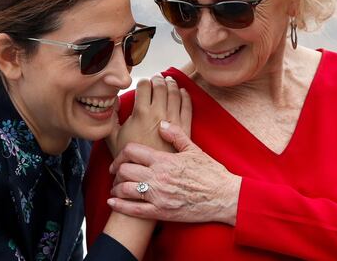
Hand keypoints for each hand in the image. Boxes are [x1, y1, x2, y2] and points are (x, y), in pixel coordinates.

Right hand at [106, 74, 191, 156]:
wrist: (150, 173)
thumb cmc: (131, 157)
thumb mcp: (113, 137)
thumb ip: (111, 118)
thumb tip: (111, 102)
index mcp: (141, 113)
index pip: (144, 86)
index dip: (143, 82)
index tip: (143, 83)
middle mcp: (158, 113)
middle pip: (160, 87)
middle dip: (158, 79)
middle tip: (157, 78)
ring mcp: (173, 120)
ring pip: (175, 94)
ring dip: (172, 84)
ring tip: (169, 80)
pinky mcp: (184, 128)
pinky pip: (187, 106)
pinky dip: (185, 96)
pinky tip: (182, 92)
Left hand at [108, 122, 241, 225]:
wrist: (224, 197)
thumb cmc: (210, 172)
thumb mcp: (194, 149)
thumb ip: (175, 134)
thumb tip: (161, 124)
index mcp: (164, 160)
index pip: (132, 151)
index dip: (121, 153)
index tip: (120, 157)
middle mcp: (158, 177)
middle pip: (124, 170)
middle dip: (116, 170)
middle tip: (115, 172)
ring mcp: (158, 196)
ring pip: (125, 189)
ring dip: (116, 188)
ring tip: (116, 187)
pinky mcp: (161, 212)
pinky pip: (134, 210)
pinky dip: (120, 206)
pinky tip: (112, 202)